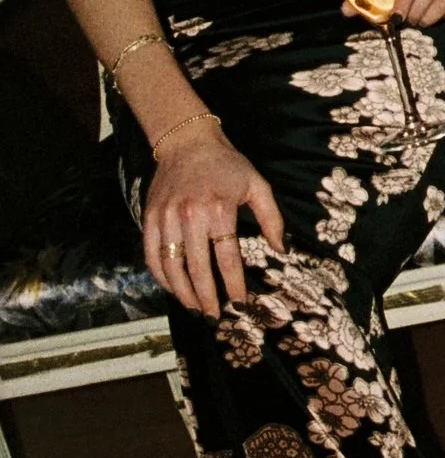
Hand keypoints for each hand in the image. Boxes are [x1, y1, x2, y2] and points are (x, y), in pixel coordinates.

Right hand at [144, 121, 286, 317]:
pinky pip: (152, 255)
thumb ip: (271, 219)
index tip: (238, 303)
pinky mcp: (150, 218)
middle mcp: (190, 215)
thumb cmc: (227, 165)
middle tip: (213, 316)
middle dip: (206, 297)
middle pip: (196, 268)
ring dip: (182, 293)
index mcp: (219, 209)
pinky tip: (173, 289)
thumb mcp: (257, 185)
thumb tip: (281, 250)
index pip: (226, 257)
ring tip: (195, 308)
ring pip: (171, 266)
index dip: (233, 284)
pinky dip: (161, 277)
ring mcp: (166, 217)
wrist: (187, 141)